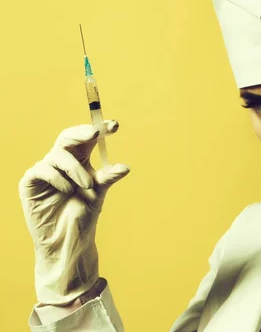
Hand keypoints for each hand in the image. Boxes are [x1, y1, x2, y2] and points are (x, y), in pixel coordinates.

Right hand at [19, 121, 129, 304]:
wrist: (68, 240)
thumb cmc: (83, 214)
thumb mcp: (99, 192)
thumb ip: (109, 177)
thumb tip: (125, 167)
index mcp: (80, 160)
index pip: (87, 139)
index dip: (99, 129)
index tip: (114, 125)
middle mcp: (62, 162)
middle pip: (67, 137)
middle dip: (82, 132)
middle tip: (96, 132)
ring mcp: (45, 171)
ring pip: (58, 155)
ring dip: (75, 169)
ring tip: (87, 186)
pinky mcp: (30, 182)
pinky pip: (42, 169)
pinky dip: (58, 178)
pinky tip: (67, 190)